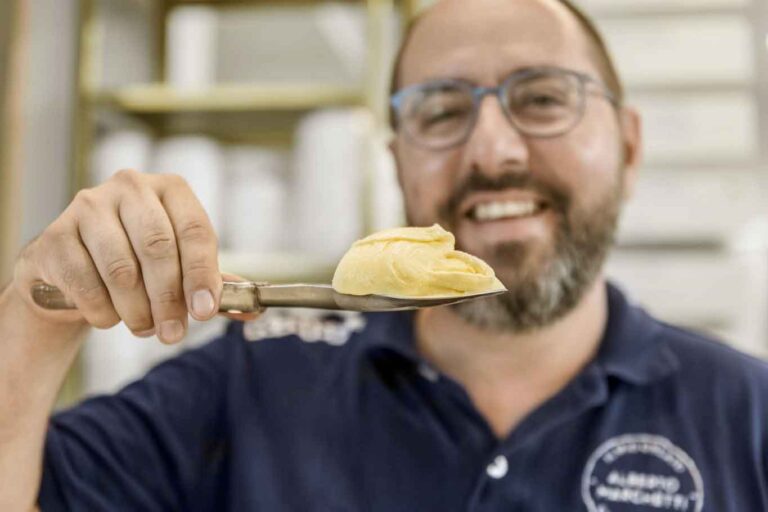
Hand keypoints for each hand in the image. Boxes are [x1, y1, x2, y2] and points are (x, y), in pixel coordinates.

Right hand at [12, 169, 226, 343]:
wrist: (73, 268)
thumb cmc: (139, 263)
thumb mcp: (181, 267)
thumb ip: (215, 286)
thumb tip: (252, 312)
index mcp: (170, 190)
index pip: (195, 230)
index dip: (203, 274)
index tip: (205, 311)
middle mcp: (130, 187)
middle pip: (158, 248)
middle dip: (169, 299)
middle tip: (173, 333)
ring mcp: (89, 206)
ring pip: (121, 269)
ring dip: (137, 310)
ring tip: (145, 328)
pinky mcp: (55, 235)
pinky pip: (85, 283)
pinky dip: (103, 311)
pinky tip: (110, 317)